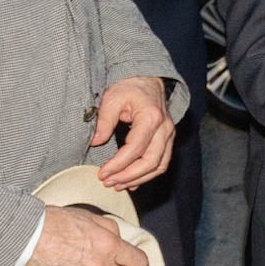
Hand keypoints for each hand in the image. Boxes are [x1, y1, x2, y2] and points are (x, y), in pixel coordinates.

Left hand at [92, 76, 174, 190]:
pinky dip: (148, 175)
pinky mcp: (167, 139)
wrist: (146, 80)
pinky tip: (132, 182)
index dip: (118, 164)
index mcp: (151, 117)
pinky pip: (162, 162)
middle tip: (108, 182)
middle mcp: (164, 128)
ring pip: (159, 165)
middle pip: (151, 161)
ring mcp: (169, 134)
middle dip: (128, 176)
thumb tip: (95, 142)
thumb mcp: (111, 99)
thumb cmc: (129, 88)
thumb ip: (104, 121)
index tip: (102, 173)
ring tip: (117, 185)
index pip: (136, 149)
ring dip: (139, 179)